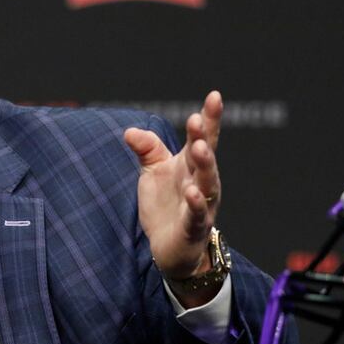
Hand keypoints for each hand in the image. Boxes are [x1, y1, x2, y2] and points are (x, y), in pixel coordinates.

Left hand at [124, 91, 222, 301]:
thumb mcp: (153, 172)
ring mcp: (200, 204)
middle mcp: (201, 181)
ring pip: (207, 182)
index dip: (209, 118)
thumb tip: (129, 131)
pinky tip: (192, 191)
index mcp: (190, 165)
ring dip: (205, 165)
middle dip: (202, 138)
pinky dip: (196, 203)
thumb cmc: (166, 205)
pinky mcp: (193, 227)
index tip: (214, 96)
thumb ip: (147, 150)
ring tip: (198, 147)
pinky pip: (197, 213)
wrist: (169, 248)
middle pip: (205, 156)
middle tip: (197, 120)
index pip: (202, 137)